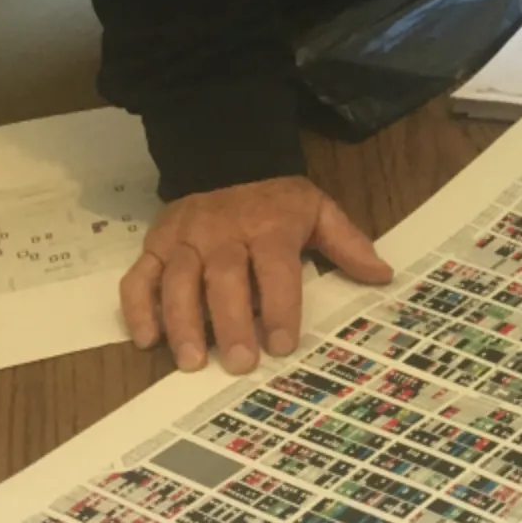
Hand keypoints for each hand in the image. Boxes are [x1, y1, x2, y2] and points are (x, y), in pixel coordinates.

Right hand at [121, 177, 392, 374]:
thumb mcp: (318, 210)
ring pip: (177, 282)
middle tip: (239, 362)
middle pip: (222, 279)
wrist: (227, 159)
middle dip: (230, 322)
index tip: (281, 344)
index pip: (273, 268)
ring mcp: (183, 239)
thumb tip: (382, 274)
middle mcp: (221, 232)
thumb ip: (348, 243)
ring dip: (182, 323)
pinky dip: (138, 308)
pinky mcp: (154, 244)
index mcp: (267, 225)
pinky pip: (139, 277)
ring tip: (192, 361)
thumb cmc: (278, 200)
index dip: (278, 306)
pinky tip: (146, 340)